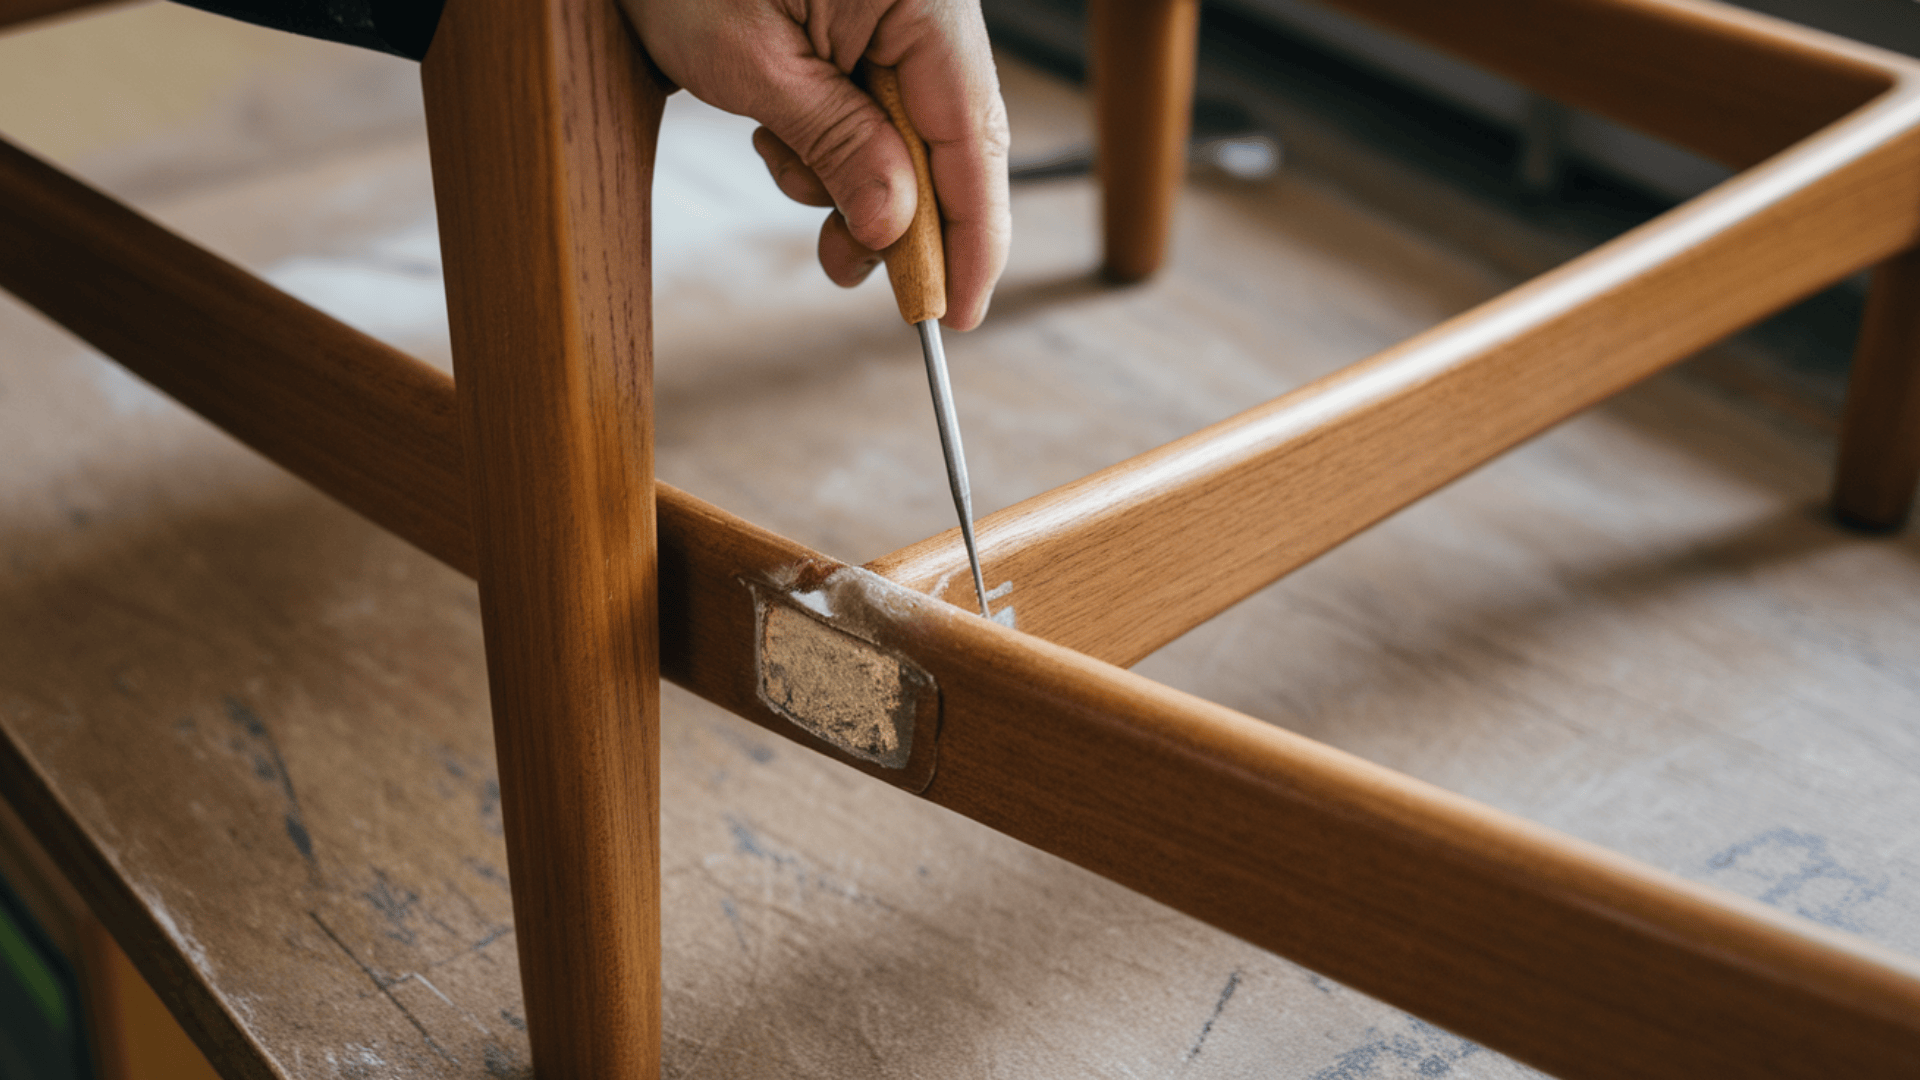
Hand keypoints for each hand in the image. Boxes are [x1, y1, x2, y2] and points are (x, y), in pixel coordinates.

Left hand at [619, 0, 1010, 329]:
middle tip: (845, 267)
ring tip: (781, 160)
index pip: (972, 138)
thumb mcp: (754, 64)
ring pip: (910, 135)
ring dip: (850, 178)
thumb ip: (838, 145)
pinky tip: (780, 127)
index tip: (955, 311)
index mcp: (924, 2)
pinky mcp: (872, 24)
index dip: (971, 237)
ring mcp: (904, 14)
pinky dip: (833, 142)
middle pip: (951, 143)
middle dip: (897, 217)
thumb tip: (895, 227)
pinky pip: (878, 107)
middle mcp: (931, 6)